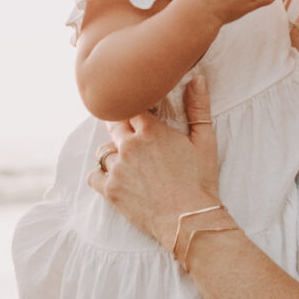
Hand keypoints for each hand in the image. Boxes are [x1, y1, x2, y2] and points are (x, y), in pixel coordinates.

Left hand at [97, 72, 221, 249]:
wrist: (189, 221)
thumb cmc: (200, 181)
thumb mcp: (205, 141)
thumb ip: (198, 106)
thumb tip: (196, 78)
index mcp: (151, 130)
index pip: (132, 106)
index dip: (136, 106)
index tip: (140, 110)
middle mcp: (129, 146)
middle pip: (114, 124)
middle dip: (121, 124)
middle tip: (131, 132)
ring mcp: (116, 169)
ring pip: (104, 150)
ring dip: (113, 151)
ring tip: (127, 159)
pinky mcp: (109, 190)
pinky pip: (94, 175)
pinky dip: (101, 174)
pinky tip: (115, 177)